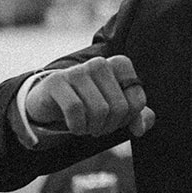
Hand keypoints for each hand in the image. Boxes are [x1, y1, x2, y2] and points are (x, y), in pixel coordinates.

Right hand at [25, 54, 154, 137]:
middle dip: (110, 126)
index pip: (137, 102)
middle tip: (99, 128)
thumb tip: (140, 129)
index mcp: (120, 64)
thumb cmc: (90, 103)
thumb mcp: (117, 108)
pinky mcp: (57, 81)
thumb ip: (138, 116)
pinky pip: (75, 109)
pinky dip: (77, 126)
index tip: (115, 120)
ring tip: (87, 127)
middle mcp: (100, 63)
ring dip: (93, 128)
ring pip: (99, 110)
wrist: (51, 100)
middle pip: (119, 108)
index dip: (127, 120)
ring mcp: (78, 70)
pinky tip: (75, 128)